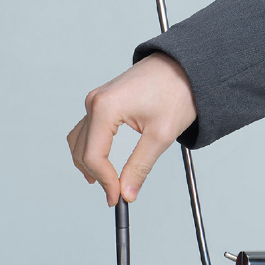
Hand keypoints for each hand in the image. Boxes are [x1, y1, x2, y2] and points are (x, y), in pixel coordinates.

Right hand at [67, 55, 196, 205]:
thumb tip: (127, 192)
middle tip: (115, 195)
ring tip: (107, 182)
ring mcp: (97, 100)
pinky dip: (92, 148)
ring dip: (89, 163)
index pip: (93, 156)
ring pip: (80, 140)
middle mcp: (95, 102)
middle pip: (81, 150)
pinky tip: (104, 162)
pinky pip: (88, 129)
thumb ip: (140, 166)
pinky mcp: (103, 101)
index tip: (117, 198)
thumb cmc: (177, 91)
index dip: (105, 181)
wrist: (185, 66)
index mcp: (105, 108)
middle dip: (96, 175)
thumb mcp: (161, 135)